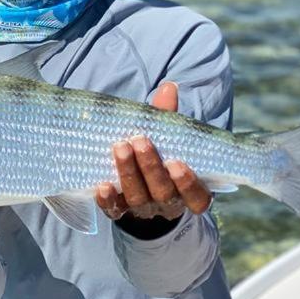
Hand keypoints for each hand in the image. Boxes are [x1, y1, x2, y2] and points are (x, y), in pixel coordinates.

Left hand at [95, 82, 211, 225]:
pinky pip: (114, 211)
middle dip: (151, 167)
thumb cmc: (159, 154)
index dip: (188, 184)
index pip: (197, 197)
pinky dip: (108, 199)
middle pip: (163, 193)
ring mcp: (142, 209)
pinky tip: (102, 185)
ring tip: (120, 147)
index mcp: (187, 189)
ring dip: (129, 173)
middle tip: (140, 141)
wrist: (138, 186)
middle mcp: (167, 203)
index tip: (176, 162)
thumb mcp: (166, 137)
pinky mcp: (119, 211)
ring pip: (138, 198)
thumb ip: (167, 116)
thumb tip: (169, 87)